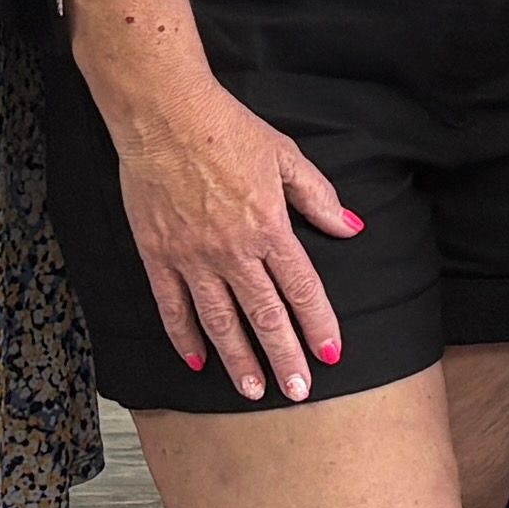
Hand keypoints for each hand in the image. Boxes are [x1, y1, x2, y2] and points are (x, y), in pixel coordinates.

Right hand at [96, 55, 359, 402]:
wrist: (164, 114)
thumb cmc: (226, 129)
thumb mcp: (285, 155)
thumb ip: (318, 196)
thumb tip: (351, 227)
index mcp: (269, 227)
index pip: (302, 288)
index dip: (318, 325)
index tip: (330, 355)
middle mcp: (233, 251)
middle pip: (265, 315)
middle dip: (284, 358)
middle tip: (297, 392)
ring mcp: (192, 257)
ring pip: (220, 321)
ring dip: (238, 360)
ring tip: (253, 391)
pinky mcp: (157, 255)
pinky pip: (172, 307)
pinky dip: (184, 338)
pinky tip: (197, 362)